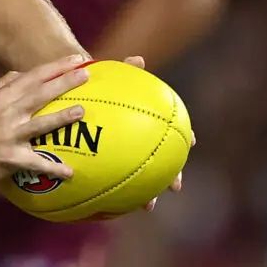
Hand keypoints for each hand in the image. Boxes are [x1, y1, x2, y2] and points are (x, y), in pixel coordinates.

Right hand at [0, 56, 88, 186]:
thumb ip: (2, 84)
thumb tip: (23, 73)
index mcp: (2, 96)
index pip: (32, 76)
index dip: (55, 67)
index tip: (76, 60)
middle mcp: (7, 112)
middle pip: (40, 93)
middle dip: (64, 82)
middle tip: (86, 74)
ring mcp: (10, 135)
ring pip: (40, 124)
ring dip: (62, 117)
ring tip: (81, 111)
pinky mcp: (11, 158)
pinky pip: (36, 163)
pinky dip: (52, 167)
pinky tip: (69, 172)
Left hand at [111, 56, 180, 210]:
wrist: (74, 91)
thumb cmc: (96, 84)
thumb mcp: (107, 75)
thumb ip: (123, 71)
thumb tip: (138, 60)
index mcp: (144, 121)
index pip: (170, 129)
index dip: (184, 136)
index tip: (192, 142)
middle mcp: (139, 140)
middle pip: (160, 160)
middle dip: (169, 174)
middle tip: (174, 186)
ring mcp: (124, 153)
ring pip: (138, 177)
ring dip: (144, 193)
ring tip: (146, 206)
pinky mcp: (105, 162)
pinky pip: (110, 180)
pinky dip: (111, 192)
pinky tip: (106, 206)